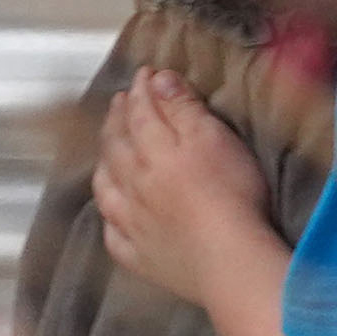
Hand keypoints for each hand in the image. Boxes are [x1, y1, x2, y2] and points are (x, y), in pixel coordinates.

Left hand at [92, 70, 277, 308]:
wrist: (229, 260)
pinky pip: (114, 236)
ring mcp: (132, 224)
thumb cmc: (231, 194)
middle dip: (117, 119)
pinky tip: (113, 216)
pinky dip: (110, 221)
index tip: (144, 74)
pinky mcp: (139, 257)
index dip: (141, 91)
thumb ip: (183, 108)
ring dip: (104, 165)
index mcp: (155, 152)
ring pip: (107, 189)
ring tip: (106, 151)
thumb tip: (157, 81)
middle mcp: (134, 185)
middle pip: (117, 147)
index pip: (141, 114)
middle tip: (120, 102)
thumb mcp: (214, 138)